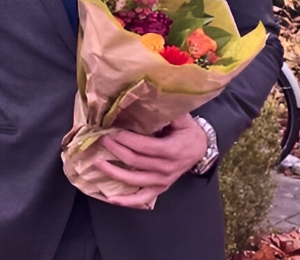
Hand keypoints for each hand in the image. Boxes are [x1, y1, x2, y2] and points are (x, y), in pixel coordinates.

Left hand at [93, 114, 208, 208]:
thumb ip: (168, 112)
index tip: (111, 131)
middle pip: (136, 162)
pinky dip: (127, 201)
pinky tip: (111, 198)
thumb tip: (149, 99)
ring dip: (114, 173)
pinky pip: (143, 198)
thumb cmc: (188, 132)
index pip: (144, 146)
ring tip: (97, 163)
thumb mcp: (183, 119)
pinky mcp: (160, 188)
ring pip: (134, 180)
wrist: (201, 150)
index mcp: (172, 150)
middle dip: (116, 150)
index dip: (126, 139)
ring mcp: (163, 181)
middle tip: (100, 139)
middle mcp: (167, 168)